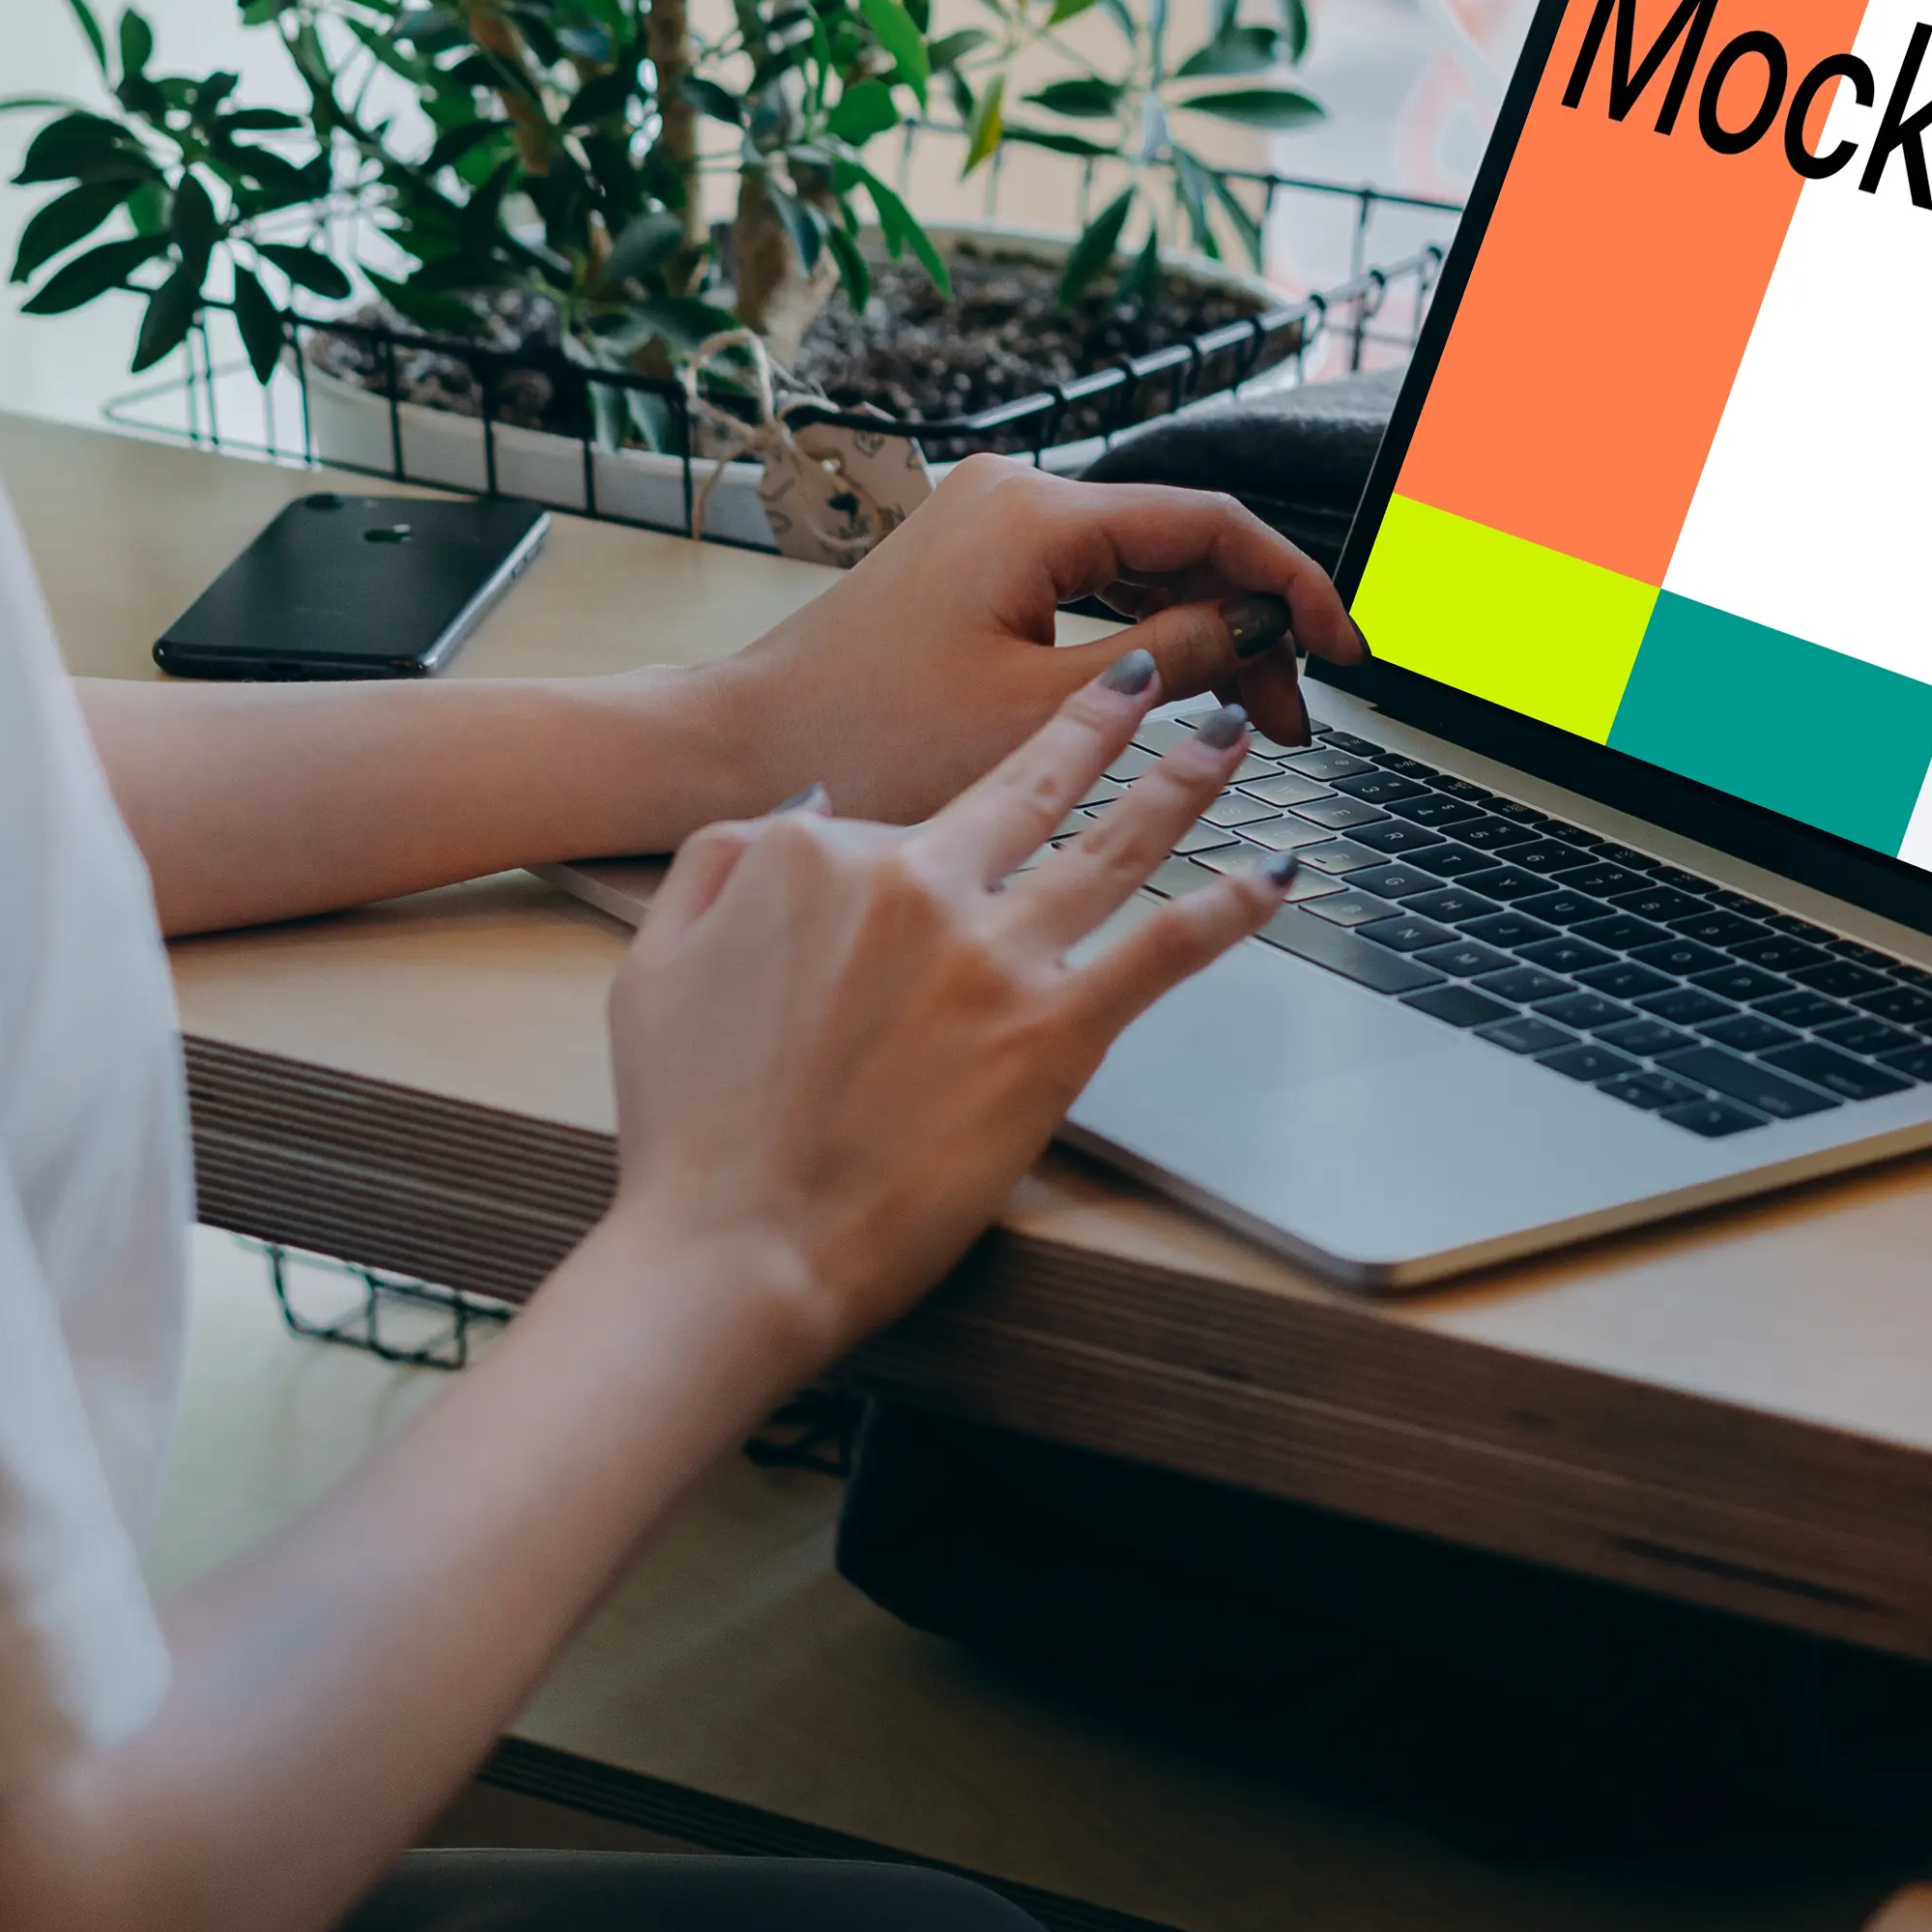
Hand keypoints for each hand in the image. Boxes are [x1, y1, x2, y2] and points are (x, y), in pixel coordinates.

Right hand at [604, 656, 1285, 1379]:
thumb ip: (724, 861)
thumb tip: (811, 808)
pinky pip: (1161, 949)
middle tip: (1150, 683)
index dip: (923, 846)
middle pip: (1034, 782)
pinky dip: (1228, 907)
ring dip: (1184, 781)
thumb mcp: (657, 960)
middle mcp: (919, 882)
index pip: (904, 819)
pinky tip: (1274, 877)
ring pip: (1115, 843)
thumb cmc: (691, 1128)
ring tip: (1230, 737)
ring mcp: (994, 954)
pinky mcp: (1052, 1033)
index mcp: (823, 854)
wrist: (732, 1248)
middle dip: (1105, 720)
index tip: (948, 847)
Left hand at [701, 449, 1357, 820]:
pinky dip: (1142, 640)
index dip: (1290, 585)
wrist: (740, 750)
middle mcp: (1015, 497)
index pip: (1209, 523)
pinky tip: (1177, 697)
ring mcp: (992, 529)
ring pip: (1138, 568)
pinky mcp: (975, 569)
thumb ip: (1168, 661)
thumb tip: (1257, 632)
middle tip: (1292, 719)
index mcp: (1036, 511)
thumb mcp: (1041, 715)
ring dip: (1200, 638)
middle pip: (1179, 543)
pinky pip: (1090, 587)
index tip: (1344, 649)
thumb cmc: (867, 739)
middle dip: (1249, 627)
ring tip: (1250, 723)